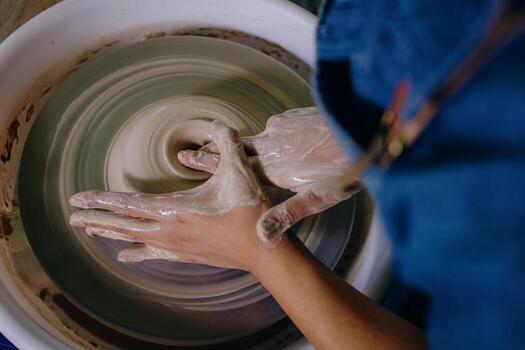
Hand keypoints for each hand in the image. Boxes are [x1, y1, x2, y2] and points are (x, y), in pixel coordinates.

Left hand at [69, 121, 269, 269]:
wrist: (263, 250)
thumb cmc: (249, 211)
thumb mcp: (239, 172)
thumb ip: (227, 143)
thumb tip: (218, 122)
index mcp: (175, 209)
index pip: (127, 204)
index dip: (100, 199)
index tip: (76, 198)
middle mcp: (168, 230)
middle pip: (122, 224)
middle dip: (95, 218)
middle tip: (72, 216)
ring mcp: (175, 245)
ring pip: (133, 239)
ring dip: (110, 233)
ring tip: (89, 230)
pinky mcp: (185, 254)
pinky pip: (152, 253)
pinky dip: (135, 253)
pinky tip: (124, 256)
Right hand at [178, 107, 360, 246]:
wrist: (362, 130)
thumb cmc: (343, 169)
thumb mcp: (317, 197)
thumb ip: (287, 214)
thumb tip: (261, 235)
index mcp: (271, 167)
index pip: (230, 164)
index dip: (207, 162)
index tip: (185, 158)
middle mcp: (271, 145)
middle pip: (233, 148)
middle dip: (212, 150)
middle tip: (190, 151)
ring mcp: (282, 128)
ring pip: (253, 137)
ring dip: (237, 144)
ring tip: (223, 147)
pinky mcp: (294, 118)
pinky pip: (274, 127)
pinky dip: (266, 134)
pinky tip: (268, 137)